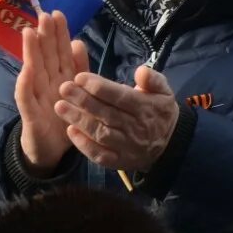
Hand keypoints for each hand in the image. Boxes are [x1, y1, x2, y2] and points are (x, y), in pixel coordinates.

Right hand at [13, 10, 88, 174]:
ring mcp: (36, 97)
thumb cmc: (64, 119)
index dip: (58, 34)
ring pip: (33, 71)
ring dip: (31, 52)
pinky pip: (26, 99)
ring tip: (29, 33)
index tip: (58, 14)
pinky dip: (25, 85)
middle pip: (45, 56)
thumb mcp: (77, 93)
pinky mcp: (30, 115)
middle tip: (43, 15)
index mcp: (60, 78)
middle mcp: (46, 83)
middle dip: (44, 36)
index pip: (59, 51)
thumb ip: (79, 69)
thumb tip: (79, 42)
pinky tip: (26, 71)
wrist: (50, 151)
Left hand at [56, 64, 180, 172]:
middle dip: (82, 100)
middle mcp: (135, 128)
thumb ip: (153, 79)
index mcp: (145, 108)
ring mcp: (127, 147)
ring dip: (79, 120)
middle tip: (63, 88)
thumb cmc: (160, 112)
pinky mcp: (120, 161)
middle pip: (106, 114)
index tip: (79, 77)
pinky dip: (85, 146)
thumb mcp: (164, 91)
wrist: (172, 145)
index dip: (98, 86)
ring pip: (101, 134)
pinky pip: (101, 156)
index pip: (119, 96)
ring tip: (60, 106)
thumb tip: (140, 72)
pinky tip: (70, 131)